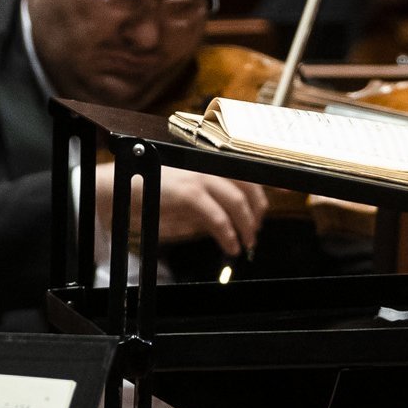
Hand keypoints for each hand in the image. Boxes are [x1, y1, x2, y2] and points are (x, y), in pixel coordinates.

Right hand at [99, 163, 267, 258]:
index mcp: (209, 161)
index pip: (249, 168)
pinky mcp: (188, 194)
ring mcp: (200, 177)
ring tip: (246, 243)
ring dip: (246, 226)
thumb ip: (209, 201)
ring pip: (238, 201)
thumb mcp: (185, 195)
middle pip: (249, 185)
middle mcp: (208, 165)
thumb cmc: (149, 191)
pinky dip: (228, 234)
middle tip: (255, 231)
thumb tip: (231, 218)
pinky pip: (218, 217)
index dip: (273, 180)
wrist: (117, 190)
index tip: (291, 191)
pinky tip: (230, 246)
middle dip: (258, 211)